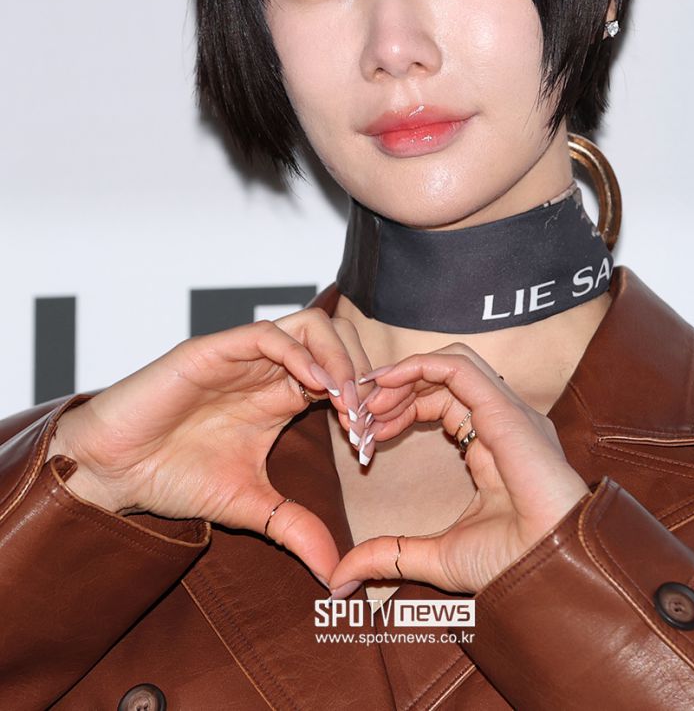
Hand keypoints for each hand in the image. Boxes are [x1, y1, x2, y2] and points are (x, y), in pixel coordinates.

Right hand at [48, 309, 366, 585]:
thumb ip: (296, 529)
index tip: (368, 444)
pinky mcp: (216, 349)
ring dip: (339, 360)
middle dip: (362, 374)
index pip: (342, 377)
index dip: (365, 403)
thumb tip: (337, 575)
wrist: (114, 471)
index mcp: (281, 395)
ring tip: (346, 403)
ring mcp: (244, 355)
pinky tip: (316, 387)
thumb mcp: (250, 507)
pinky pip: (270, 334)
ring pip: (312, 327)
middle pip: (337, 341)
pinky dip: (302, 355)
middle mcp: (268, 368)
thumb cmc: (173, 477)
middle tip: (363, 418)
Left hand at [327, 343, 590, 595]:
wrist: (548, 573)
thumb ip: (391, 555)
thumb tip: (342, 577)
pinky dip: (419, 367)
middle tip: (359, 415)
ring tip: (370, 399)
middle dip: (395, 393)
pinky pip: (459, 367)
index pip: (442, 406)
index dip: (400, 412)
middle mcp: (503, 422)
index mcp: (494, 447)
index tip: (365, 434)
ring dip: (404, 376)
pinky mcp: (505, 409)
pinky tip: (387, 384)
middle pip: (442, 382)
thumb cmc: (510, 566)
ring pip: (450, 365)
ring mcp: (508, 412)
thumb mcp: (436, 557)